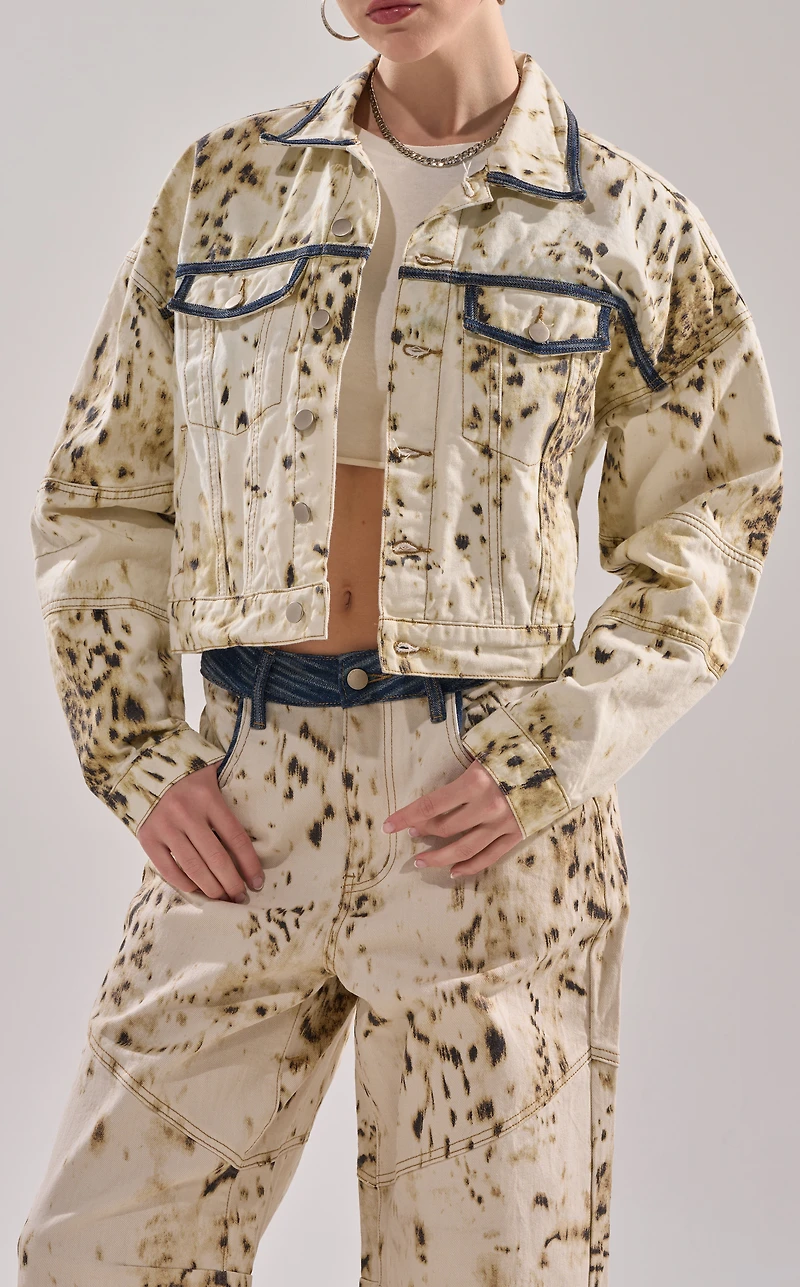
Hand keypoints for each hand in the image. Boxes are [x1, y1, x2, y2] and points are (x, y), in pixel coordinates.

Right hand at [138, 763, 263, 901]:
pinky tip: (198, 890)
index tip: (258, 882)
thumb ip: (230, 798)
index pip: (236, 838)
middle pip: (216, 858)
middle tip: (241, 898)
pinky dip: (185, 883)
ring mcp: (165, 826)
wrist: (144, 766)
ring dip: (211, 889)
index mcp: (208, 797)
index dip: (249, 864)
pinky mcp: (147, 837)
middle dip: (232, 883)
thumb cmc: (187, 774)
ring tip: (223, 899)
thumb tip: (255, 832)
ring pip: (194, 867)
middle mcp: (186, 813)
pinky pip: (168, 869)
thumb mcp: (213, 776)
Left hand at [382, 757, 524, 877]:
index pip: (431, 804)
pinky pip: (490, 856)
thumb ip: (463, 764)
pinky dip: (471, 866)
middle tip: (410, 834)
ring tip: (421, 862)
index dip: (407, 816)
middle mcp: (488, 806)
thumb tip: (439, 777)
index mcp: (476, 781)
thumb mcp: (487, 746)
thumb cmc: (520, 744)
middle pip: (445, 827)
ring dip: (440, 857)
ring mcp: (504, 823)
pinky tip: (454, 872)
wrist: (562, 755)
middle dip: (423, 831)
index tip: (388, 826)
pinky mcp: (519, 832)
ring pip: (464, 848)